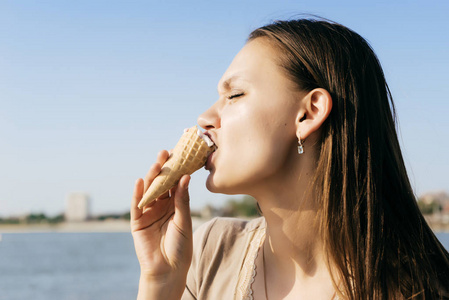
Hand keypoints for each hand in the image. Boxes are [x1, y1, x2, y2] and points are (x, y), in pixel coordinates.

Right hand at [131, 150, 192, 298]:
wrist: (168, 269)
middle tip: (167, 153)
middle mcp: (161, 206)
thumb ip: (182, 200)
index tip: (180, 154)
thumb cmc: (181, 246)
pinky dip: (138, 193)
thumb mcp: (184, 220)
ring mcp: (149, 212)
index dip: (177, 169)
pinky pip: (137, 205)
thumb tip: (186, 177)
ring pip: (149, 191)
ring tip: (157, 163)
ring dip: (152, 176)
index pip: (175, 183)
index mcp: (175, 205)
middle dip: (163, 168)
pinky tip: (140, 181)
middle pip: (161, 184)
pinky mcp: (138, 221)